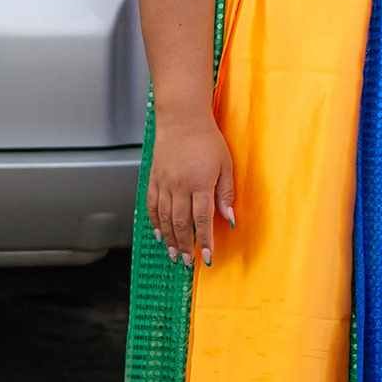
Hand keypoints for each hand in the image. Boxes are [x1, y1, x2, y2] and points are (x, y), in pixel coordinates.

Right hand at [148, 107, 235, 267]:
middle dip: (184, 246)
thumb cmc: (208, 140)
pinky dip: (154, 222)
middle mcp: (180, 186)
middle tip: (186, 261)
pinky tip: (158, 234)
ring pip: (164, 218)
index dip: (205, 241)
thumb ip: (226, 194)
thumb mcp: (226, 165)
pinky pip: (151, 206)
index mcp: (200, 183)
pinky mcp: (154, 178)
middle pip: (180, 223)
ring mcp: (164, 183)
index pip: (202, 220)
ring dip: (168, 239)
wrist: (182, 119)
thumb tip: (230, 219)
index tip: (207, 258)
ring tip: (172, 254)